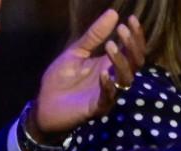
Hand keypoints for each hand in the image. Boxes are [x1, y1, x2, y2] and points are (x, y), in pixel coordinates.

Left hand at [31, 10, 144, 140]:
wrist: (44, 105)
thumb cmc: (61, 80)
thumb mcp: (76, 51)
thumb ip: (94, 35)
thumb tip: (113, 13)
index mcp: (110, 65)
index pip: (132, 50)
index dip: (135, 36)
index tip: (131, 18)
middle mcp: (114, 79)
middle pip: (136, 63)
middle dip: (132, 46)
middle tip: (122, 30)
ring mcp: (108, 94)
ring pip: (126, 79)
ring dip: (121, 62)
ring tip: (110, 46)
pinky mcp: (97, 108)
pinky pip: (109, 98)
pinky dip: (108, 86)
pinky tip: (103, 74)